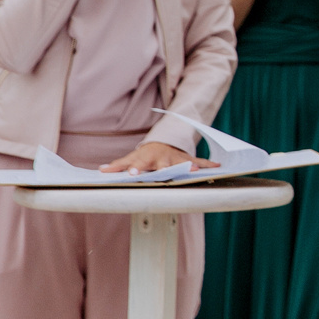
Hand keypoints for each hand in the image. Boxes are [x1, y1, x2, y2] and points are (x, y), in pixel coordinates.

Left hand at [98, 141, 218, 174]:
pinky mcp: (187, 159)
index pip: (139, 164)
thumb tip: (100, 170)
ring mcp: (175, 158)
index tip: (132, 174)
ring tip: (195, 170)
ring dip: (189, 166)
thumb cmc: (145, 155)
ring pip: (182, 163)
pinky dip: (208, 164)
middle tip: (166, 174)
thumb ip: (118, 165)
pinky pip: (199, 161)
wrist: (163, 143)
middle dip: (163, 170)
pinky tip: (218, 166)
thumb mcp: (132, 158)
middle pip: (162, 165)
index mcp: (146, 158)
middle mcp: (161, 158)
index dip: (136, 169)